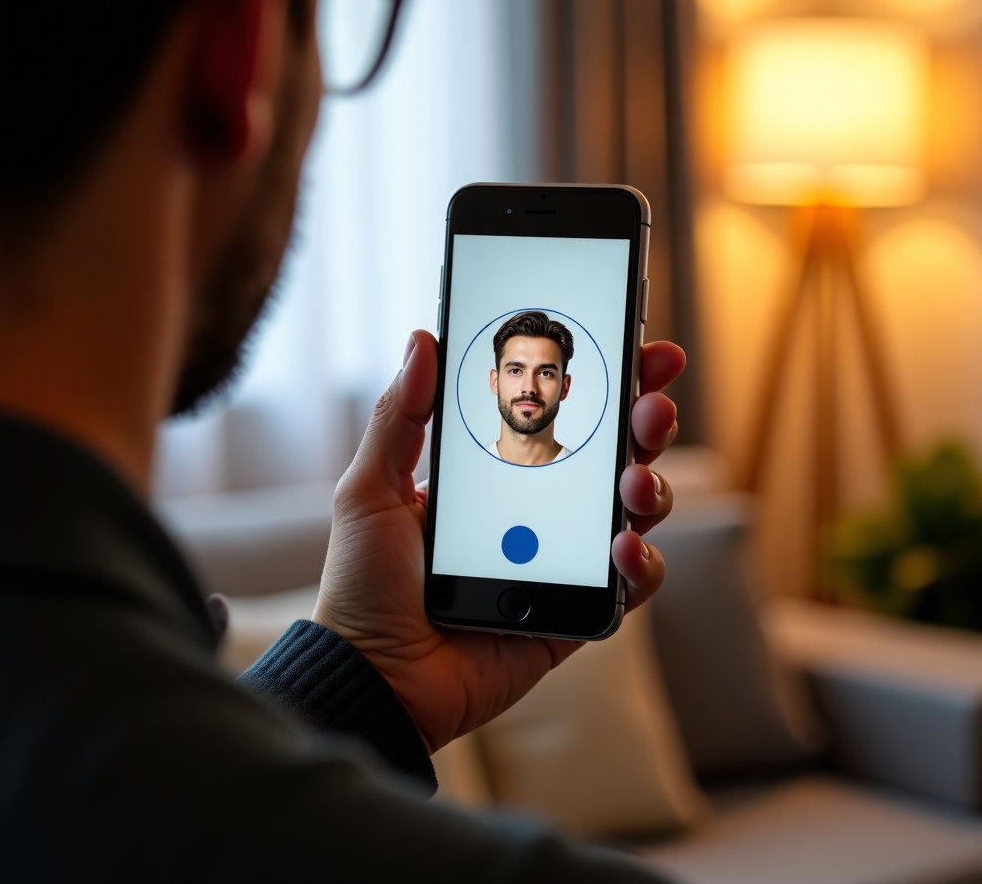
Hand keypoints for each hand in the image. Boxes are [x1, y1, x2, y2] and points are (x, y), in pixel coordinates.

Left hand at [312, 329, 685, 752]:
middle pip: (612, 455)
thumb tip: (422, 339)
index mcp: (497, 477)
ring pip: (634, 511)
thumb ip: (400, 417)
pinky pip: (630, 583)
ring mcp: (563, 561)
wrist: (374, 678)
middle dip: (645, 420)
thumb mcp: (370, 489)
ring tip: (635, 480)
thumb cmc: (364, 585)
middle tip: (652, 402)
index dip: (604, 381)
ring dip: (651, 484)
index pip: (562, 417)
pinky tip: (620, 546)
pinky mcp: (577, 612)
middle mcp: (538, 513)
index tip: (636, 343)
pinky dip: (641, 561)